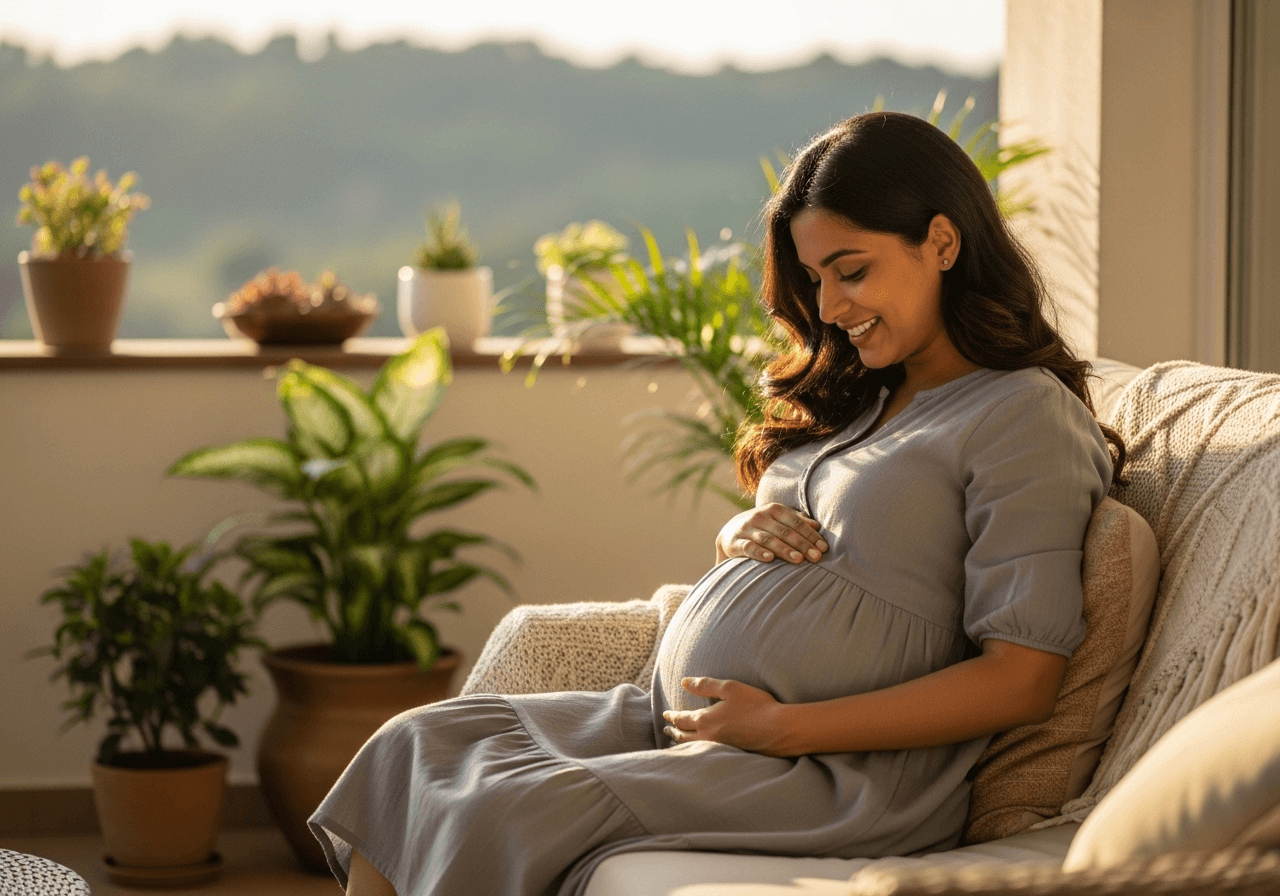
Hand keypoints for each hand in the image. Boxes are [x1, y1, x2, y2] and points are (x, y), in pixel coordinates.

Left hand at [662, 676, 791, 755]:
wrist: (780, 730)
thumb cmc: (756, 705)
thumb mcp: (730, 688)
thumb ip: (705, 685)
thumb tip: (683, 682)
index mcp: (706, 720)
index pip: (681, 719)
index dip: (671, 716)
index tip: (665, 715)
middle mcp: (709, 737)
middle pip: (684, 736)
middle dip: (673, 732)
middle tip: (666, 730)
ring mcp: (720, 748)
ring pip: (694, 747)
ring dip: (682, 743)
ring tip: (677, 742)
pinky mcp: (731, 755)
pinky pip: (706, 753)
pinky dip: (696, 751)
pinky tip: (701, 749)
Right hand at [715, 503, 826, 563]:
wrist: (730, 532)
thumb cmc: (762, 528)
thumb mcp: (778, 521)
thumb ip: (797, 522)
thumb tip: (818, 526)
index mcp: (774, 509)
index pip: (796, 522)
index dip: (811, 535)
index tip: (824, 548)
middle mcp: (760, 516)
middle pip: (785, 531)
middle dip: (802, 544)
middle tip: (816, 557)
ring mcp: (746, 528)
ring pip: (769, 539)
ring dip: (785, 550)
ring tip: (799, 560)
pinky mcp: (734, 542)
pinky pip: (748, 547)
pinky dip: (759, 552)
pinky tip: (770, 559)